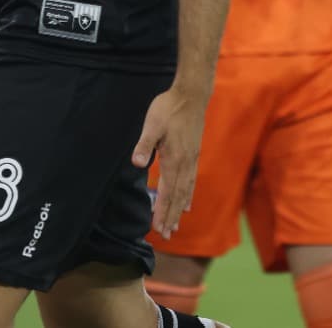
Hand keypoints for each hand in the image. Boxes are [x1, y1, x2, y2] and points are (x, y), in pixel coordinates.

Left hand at [131, 84, 207, 239]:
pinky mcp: (194, 154)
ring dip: (179, 210)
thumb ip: (144, 145)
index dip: (162, 211)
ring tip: (175, 226)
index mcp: (174, 159)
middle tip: (166, 236)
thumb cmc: (169, 108)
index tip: (157, 228)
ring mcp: (192, 160)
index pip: (167, 192)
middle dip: (171, 217)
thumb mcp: (152, 124)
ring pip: (186, 191)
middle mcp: (185, 164)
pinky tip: (187, 203)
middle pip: (178, 196)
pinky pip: (192, 181)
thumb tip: (136, 164)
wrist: (192, 95)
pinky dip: (189, 196)